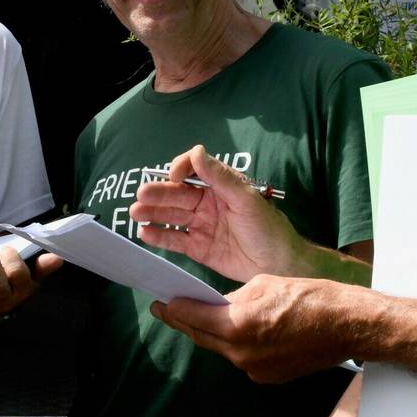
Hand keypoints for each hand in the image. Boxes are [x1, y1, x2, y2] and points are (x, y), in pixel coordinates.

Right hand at [129, 146, 303, 282]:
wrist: (280, 265)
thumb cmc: (268, 228)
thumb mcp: (246, 199)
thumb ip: (220, 177)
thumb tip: (196, 152)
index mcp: (220, 187)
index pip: (192, 171)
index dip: (180, 170)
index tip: (174, 177)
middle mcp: (207, 204)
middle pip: (177, 195)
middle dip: (158, 194)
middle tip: (140, 196)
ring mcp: (201, 226)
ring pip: (172, 217)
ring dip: (153, 214)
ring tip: (135, 213)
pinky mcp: (198, 249)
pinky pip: (175, 241)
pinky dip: (159, 237)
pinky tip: (145, 233)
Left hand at [151, 274, 361, 383]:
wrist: (348, 325)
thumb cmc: (311, 298)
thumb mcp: (262, 284)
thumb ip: (233, 298)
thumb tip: (218, 305)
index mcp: (237, 327)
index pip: (192, 318)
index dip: (174, 309)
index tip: (161, 303)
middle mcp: (241, 354)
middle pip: (202, 337)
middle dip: (184, 323)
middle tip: (167, 311)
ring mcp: (255, 369)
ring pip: (222, 349)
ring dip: (211, 333)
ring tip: (201, 318)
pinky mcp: (268, 376)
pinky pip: (242, 357)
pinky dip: (236, 344)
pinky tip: (238, 331)